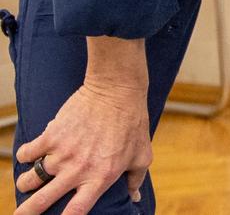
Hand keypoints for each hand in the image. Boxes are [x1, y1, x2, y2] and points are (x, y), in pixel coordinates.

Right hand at [14, 80, 151, 213]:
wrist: (116, 90)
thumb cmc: (132, 122)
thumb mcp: (142, 154)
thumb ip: (136, 179)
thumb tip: (135, 199)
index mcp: (100, 178)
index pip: (76, 212)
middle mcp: (78, 170)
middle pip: (42, 202)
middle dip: (26, 213)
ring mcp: (62, 153)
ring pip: (30, 180)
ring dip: (26, 183)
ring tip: (28, 182)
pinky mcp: (51, 135)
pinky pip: (27, 153)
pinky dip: (25, 155)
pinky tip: (31, 154)